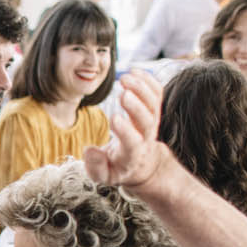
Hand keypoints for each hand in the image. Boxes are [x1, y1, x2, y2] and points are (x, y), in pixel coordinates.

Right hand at [81, 69, 172, 193]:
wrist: (142, 163)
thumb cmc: (118, 168)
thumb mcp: (104, 176)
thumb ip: (95, 166)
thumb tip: (89, 150)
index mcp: (133, 154)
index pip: (133, 142)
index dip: (125, 131)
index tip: (113, 118)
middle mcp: (147, 137)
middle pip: (148, 121)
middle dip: (136, 106)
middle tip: (123, 93)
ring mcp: (153, 122)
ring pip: (154, 104)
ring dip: (142, 88)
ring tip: (125, 77)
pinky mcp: (155, 111)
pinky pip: (157, 94)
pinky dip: (149, 81)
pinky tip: (135, 71)